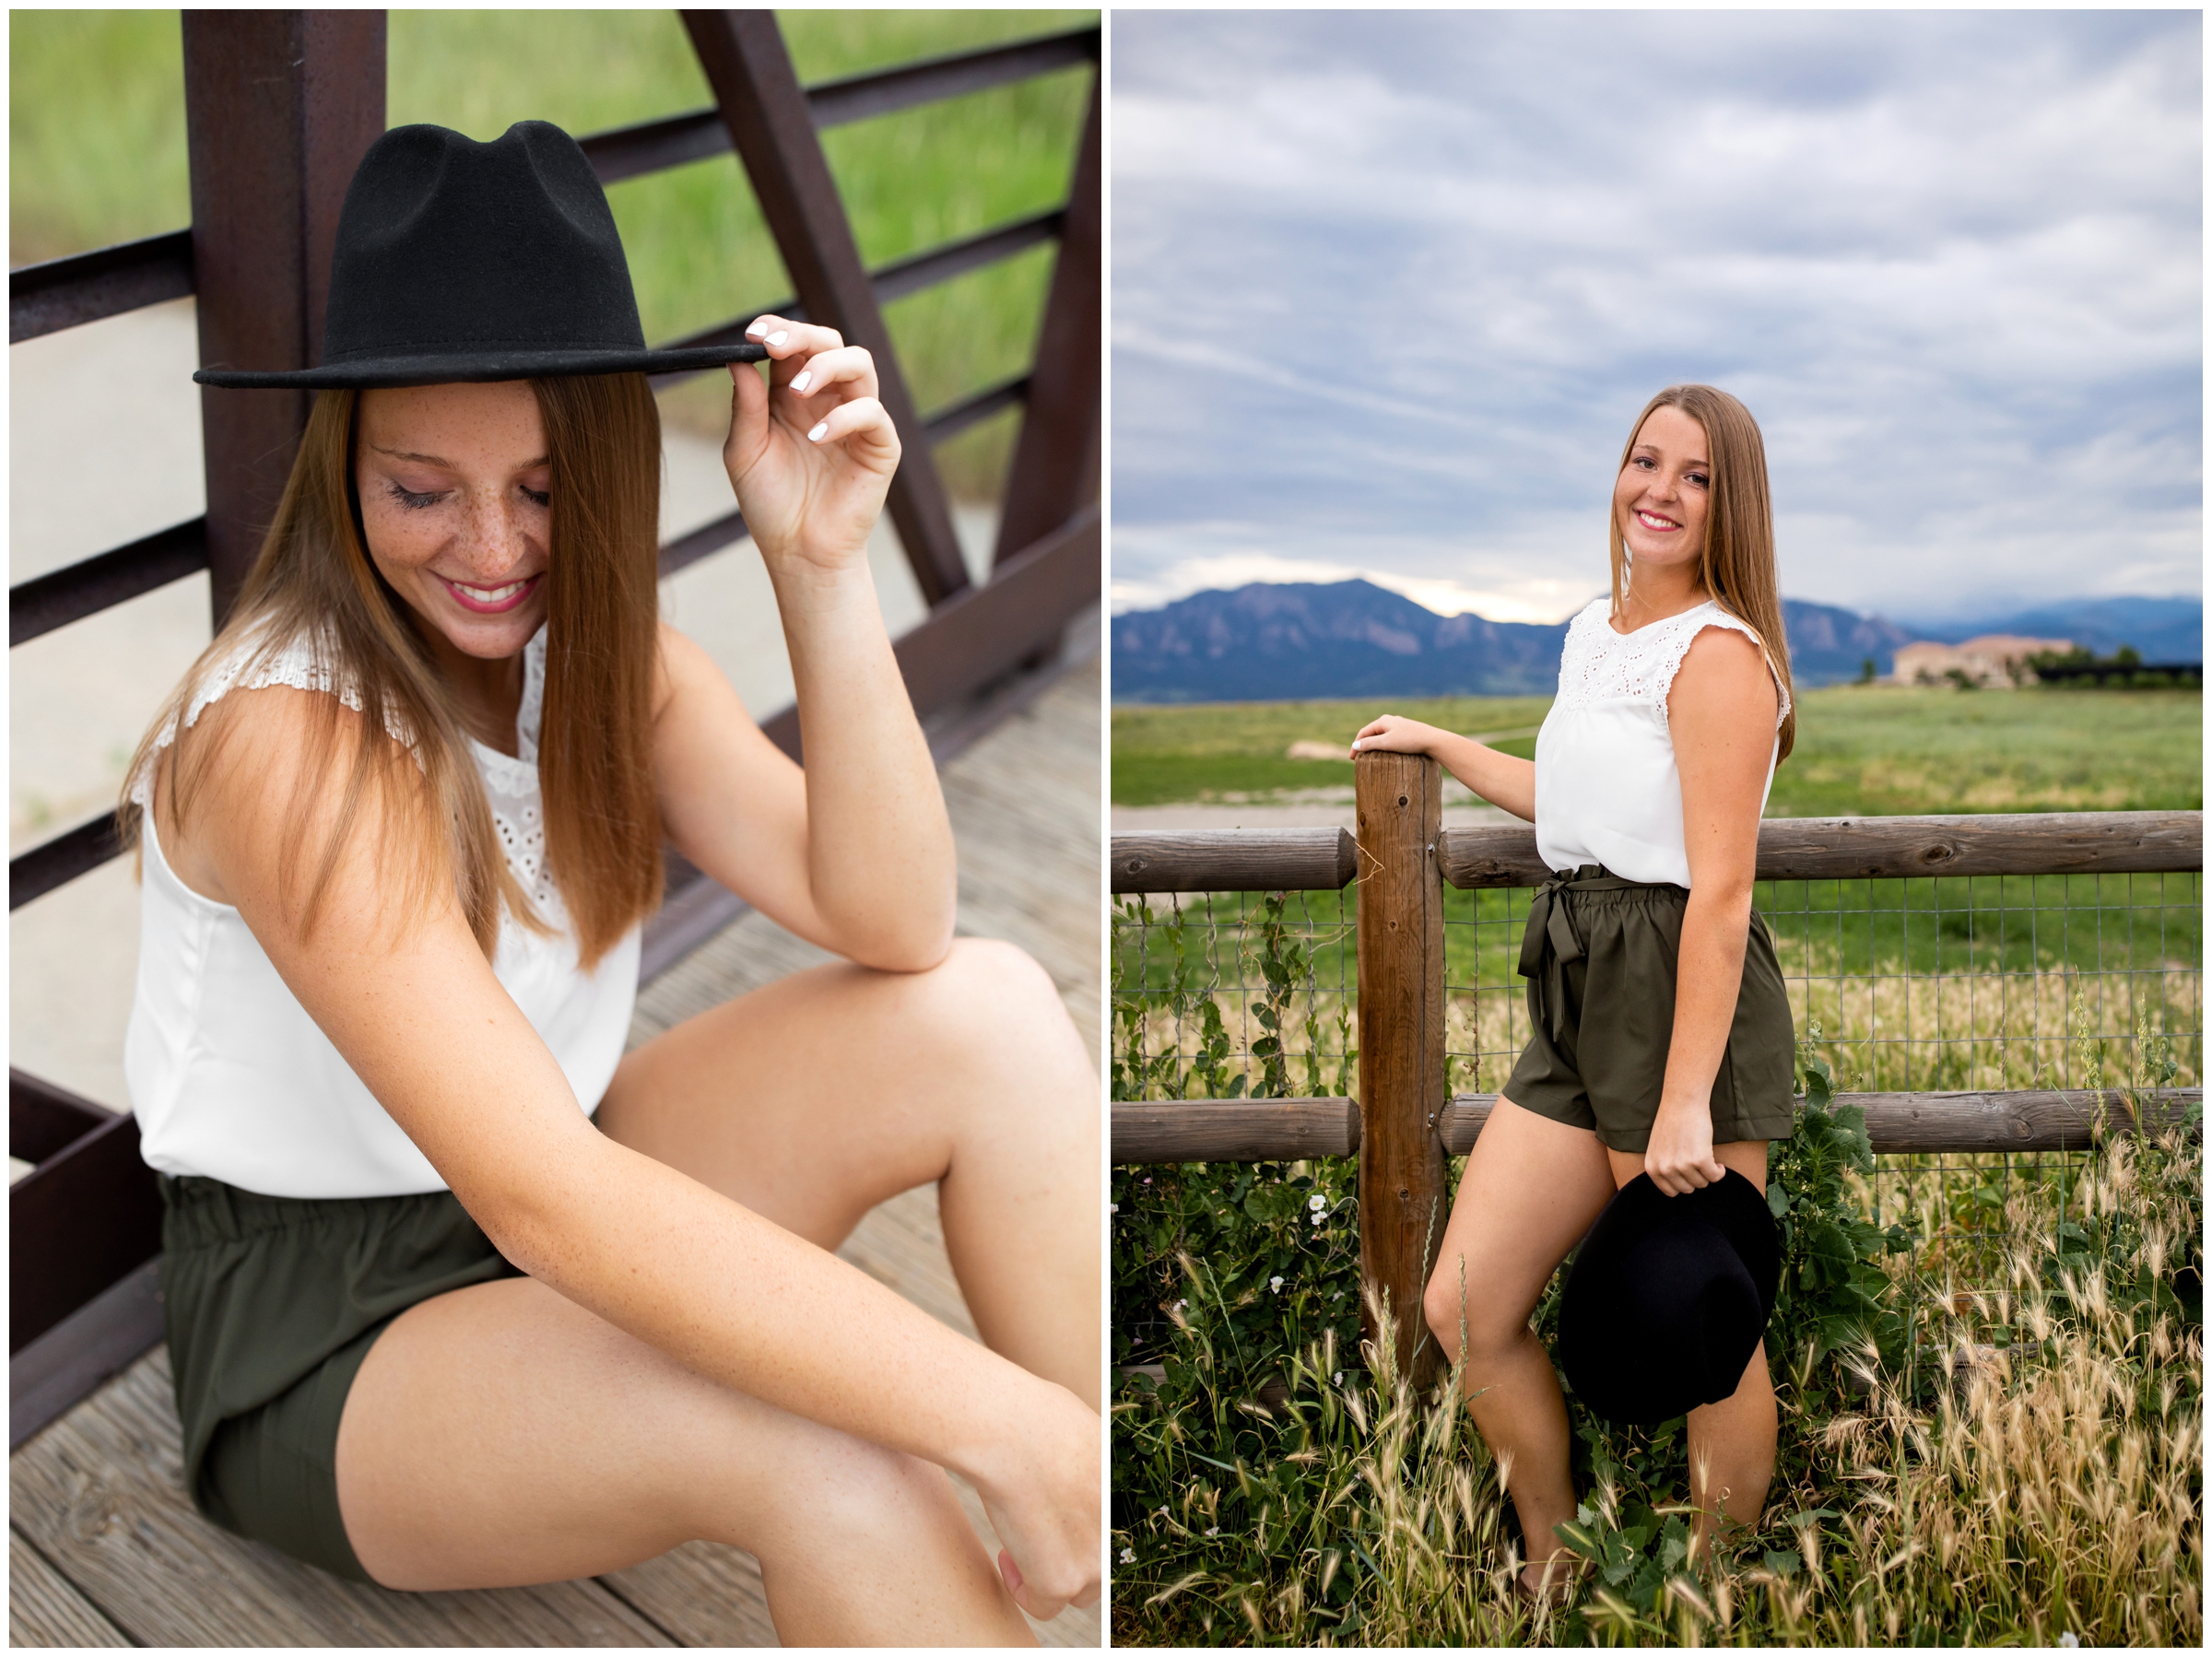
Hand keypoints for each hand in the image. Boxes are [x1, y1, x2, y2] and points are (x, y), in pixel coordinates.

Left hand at [723, 315, 898, 575]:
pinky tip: (816, 437)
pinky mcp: (880, 446)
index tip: (752, 333)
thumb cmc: (770, 504)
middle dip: (802, 336)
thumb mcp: (745, 451)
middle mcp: (828, 400)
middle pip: (830, 342)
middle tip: (774, 346)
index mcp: (793, 395)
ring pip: (859, 364)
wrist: (798, 552)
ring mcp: (857, 420)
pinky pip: (872, 414)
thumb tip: (738, 360)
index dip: (776, 330)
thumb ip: (745, 407)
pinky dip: (844, 417)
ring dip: (825, 366)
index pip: (792, 346)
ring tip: (797, 390)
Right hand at [969, 1384, 1101, 1621]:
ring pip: (1076, 1590)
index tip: (1062, 1521)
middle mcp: (1119, 1535)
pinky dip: (1022, 1588)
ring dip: (1048, 1574)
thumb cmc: (1037, 1419)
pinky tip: (1007, 1558)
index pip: (1115, 1534)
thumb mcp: (1084, 1435)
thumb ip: (1090, 1465)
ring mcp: (1095, 1563)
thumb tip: (1077, 1472)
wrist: (1011, 1434)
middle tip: (1039, 1536)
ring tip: (1020, 1544)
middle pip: (1101, 1567)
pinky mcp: (1061, 1583)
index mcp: (1128, 1499)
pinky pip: (1043, 1605)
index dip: (1087, 1531)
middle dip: (1071, 1557)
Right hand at [1350, 714, 1444, 756]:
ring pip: (1381, 735)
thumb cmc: (1410, 741)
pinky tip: (1385, 752)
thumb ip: (1370, 744)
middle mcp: (1390, 720)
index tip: (1352, 759)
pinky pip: (1390, 738)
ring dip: (1373, 745)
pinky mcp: (1407, 732)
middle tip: (1359, 758)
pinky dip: (1383, 745)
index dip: (1356, 745)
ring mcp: (1399, 725)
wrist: (1433, 740)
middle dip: (1364, 744)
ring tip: (1370, 756)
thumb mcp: (1387, 743)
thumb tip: (1355, 745)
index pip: (1363, 732)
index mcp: (1383, 721)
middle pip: (1371, 733)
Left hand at [1642, 1098, 1724, 1195]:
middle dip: (1696, 1178)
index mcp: (1652, 1168)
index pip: (1670, 1192)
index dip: (1683, 1184)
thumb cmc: (1671, 1122)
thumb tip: (1678, 1186)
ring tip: (1706, 1158)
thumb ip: (1664, 1167)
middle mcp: (1665, 1169)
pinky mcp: (1700, 1160)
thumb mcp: (1658, 1148)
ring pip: (1702, 1183)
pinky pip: (1715, 1177)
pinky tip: (1718, 1163)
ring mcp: (1682, 1166)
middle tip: (1698, 1163)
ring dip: (1707, 1173)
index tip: (1689, 1175)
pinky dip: (1720, 1172)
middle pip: (1688, 1189)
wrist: (1682, 1102)